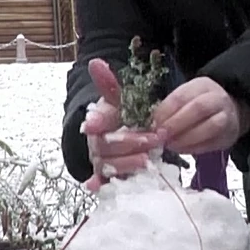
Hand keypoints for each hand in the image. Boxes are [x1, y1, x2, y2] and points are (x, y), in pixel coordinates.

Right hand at [82, 58, 160, 192]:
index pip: (95, 121)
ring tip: (148, 160)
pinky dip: (101, 185)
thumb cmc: (123, 118)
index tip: (95, 124)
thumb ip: (109, 84)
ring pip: (108, 165)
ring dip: (126, 163)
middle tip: (154, 139)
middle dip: (129, 142)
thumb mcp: (120, 100)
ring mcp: (101, 162)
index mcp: (98, 121)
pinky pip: (105, 183)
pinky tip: (99, 186)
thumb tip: (95, 62)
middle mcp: (96, 143)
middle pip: (106, 146)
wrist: (124, 138)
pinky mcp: (109, 179)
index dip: (96, 122)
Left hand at [151, 77, 249, 155]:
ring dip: (186, 138)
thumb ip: (171, 109)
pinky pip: (212, 143)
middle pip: (198, 108)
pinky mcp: (228, 136)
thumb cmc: (200, 105)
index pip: (182, 95)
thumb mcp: (187, 98)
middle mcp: (217, 98)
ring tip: (171, 145)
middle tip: (161, 136)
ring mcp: (226, 117)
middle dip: (176, 124)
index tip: (153, 124)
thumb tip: (153, 126)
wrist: (230, 111)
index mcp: (202, 85)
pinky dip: (193, 148)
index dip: (165, 111)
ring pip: (210, 127)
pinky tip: (180, 149)